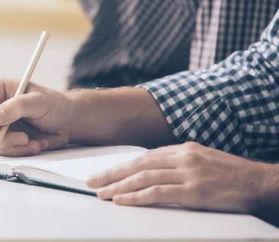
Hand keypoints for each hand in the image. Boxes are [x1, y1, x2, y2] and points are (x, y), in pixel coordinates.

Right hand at [0, 78, 78, 155]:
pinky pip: (3, 152)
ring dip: (12, 147)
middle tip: (22, 138)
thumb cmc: (55, 104)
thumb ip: (16, 106)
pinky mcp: (7, 140)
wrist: (68, 122)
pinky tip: (35, 145)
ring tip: (32, 141)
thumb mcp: (38, 101)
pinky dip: (19, 152)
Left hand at [86, 142, 268, 212]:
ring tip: (101, 193)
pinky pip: (157, 193)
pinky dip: (136, 197)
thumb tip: (153, 170)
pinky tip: (122, 200)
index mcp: (182, 149)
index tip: (105, 172)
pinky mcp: (193, 191)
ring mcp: (187, 173)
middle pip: (138, 165)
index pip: (143, 157)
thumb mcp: (202, 160)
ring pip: (143, 178)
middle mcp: (182, 157)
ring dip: (118, 186)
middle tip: (92, 181)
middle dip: (112, 174)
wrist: (259, 182)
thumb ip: (178, 163)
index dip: (121, 166)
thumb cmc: (231, 175)